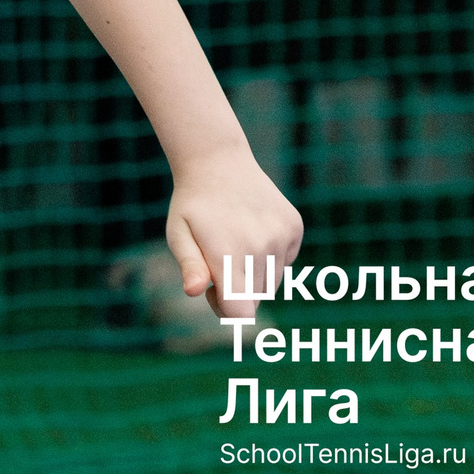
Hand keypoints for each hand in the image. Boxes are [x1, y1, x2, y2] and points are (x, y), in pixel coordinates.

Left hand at [161, 148, 304, 316]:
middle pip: (255, 299)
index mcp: (228, 253)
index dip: (226, 311)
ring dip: (253, 275)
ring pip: (272, 283)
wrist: (218, 162)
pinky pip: (285, 262)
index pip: (241, 311)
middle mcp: (260, 247)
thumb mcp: (178, 234)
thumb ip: (190, 265)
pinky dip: (270, 257)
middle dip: (235, 292)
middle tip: (215, 262)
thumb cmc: (192, 205)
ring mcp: (281, 236)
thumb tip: (194, 291)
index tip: (212, 291)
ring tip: (233, 245)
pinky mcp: (294, 227)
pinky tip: (252, 231)